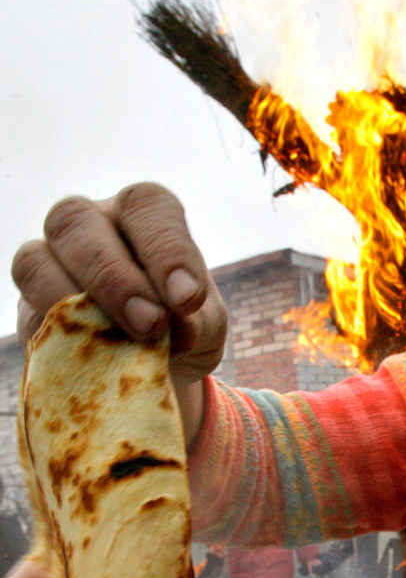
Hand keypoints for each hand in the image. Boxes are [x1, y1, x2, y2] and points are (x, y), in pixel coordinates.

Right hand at [13, 183, 227, 447]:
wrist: (156, 369)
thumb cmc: (185, 329)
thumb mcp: (205, 327)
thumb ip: (197, 323)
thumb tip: (175, 329)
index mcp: (140, 216)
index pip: (146, 207)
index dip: (166, 249)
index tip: (187, 299)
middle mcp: (90, 226)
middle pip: (76, 221)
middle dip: (113, 276)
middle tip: (151, 324)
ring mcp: (51, 263)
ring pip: (35, 260)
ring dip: (70, 300)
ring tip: (112, 343)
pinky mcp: (31, 310)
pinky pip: (28, 314)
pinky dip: (55, 335)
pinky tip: (87, 357)